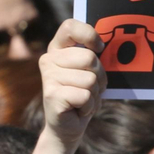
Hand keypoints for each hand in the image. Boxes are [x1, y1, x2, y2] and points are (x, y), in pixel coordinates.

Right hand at [38, 20, 105, 146]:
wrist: (67, 126)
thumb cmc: (81, 94)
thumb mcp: (89, 71)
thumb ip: (92, 55)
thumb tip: (105, 44)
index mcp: (57, 48)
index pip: (70, 27)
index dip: (89, 35)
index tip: (99, 48)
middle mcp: (49, 60)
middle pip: (89, 58)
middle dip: (99, 77)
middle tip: (90, 88)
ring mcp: (48, 77)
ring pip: (89, 79)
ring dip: (94, 94)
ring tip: (83, 100)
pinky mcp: (52, 95)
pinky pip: (85, 96)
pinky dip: (88, 106)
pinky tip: (78, 109)